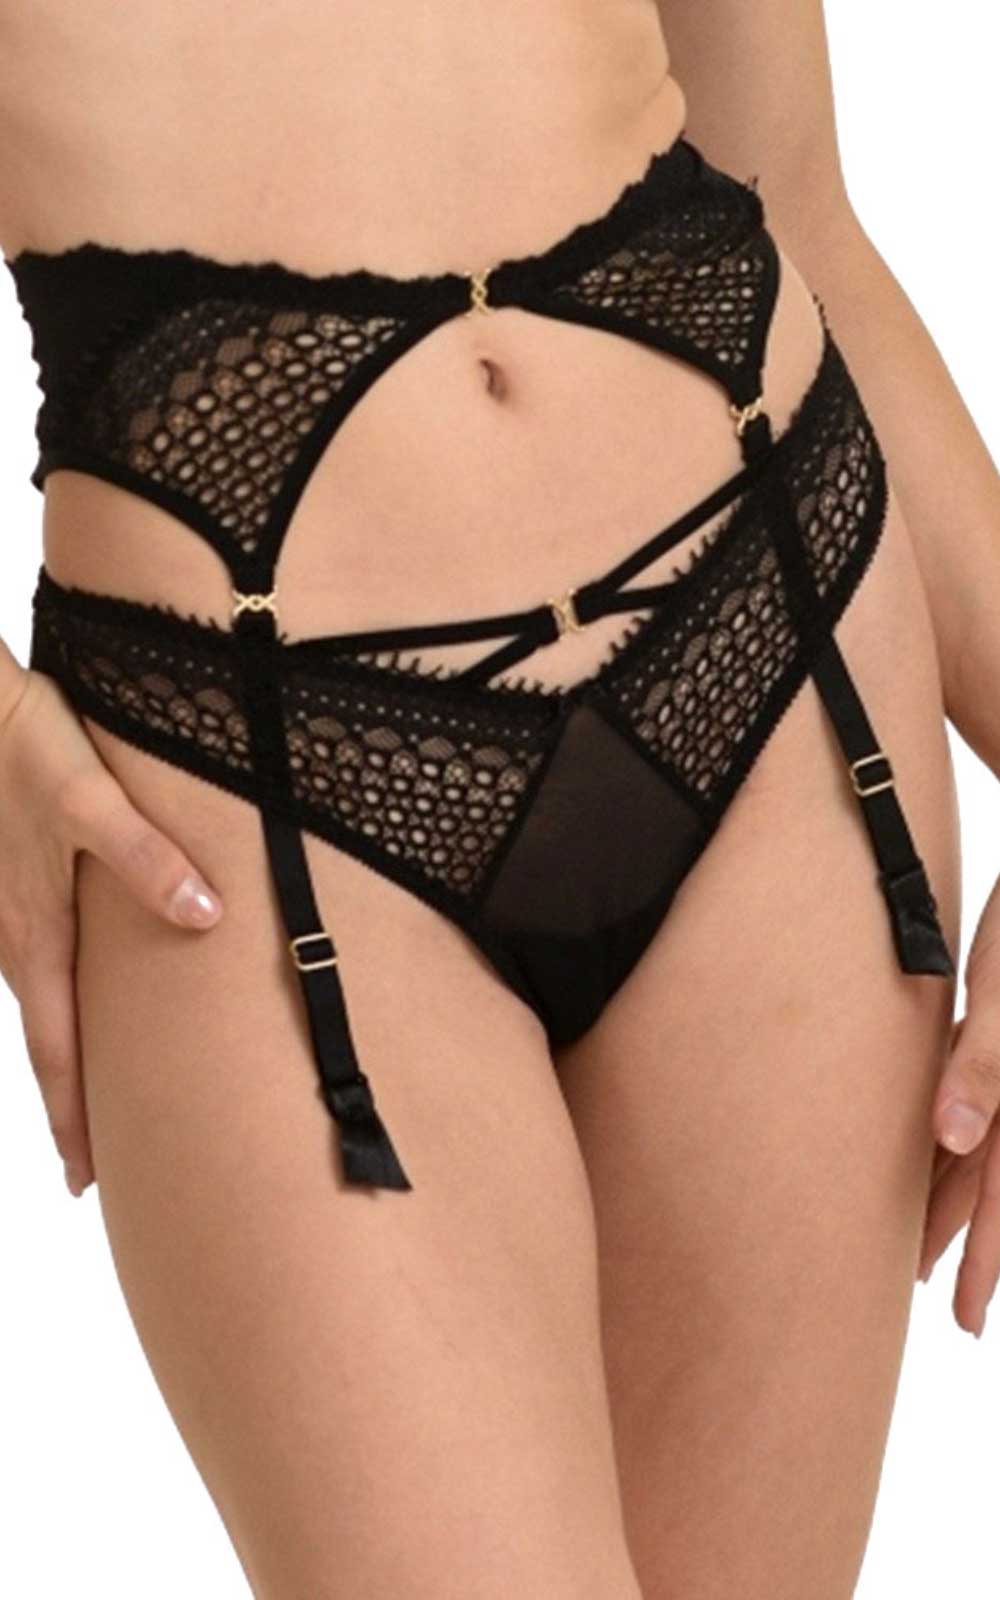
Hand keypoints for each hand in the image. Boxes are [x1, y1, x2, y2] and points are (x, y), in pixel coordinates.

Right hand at [0, 668, 222, 1198]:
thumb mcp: (90, 800)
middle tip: (90, 1169)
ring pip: (42, 1005)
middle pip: (47, 1042)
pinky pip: (37, 965)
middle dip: (68, 1107)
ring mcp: (8, 911)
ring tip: (89, 1103)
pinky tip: (76, 1002)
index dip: (72, 1114)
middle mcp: (13, 935)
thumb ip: (146, 860)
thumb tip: (204, 917)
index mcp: (34, 933)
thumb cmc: (27, 745)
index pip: (57, 1049)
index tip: (86, 1178)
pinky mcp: (14, 883)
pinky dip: (57, 1007)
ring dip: (63, 1059)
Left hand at [918, 886, 999, 1335]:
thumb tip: (952, 1138)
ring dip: (960, 1197)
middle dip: (971, 1247)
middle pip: (993, 1185)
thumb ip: (984, 1064)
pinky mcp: (998, 1033)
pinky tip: (941, 1149)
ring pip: (984, 1149)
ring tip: (926, 1246)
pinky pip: (981, 1100)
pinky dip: (963, 1136)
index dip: (986, 1263)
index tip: (966, 1320)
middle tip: (953, 1311)